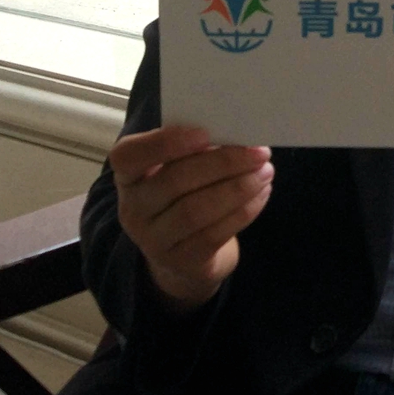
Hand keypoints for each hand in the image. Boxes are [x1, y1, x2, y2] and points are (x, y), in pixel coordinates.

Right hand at [110, 125, 272, 311]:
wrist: (183, 255)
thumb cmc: (183, 196)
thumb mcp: (176, 170)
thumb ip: (193, 151)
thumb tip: (234, 134)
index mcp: (128, 175)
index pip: (129, 156)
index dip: (164, 143)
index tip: (205, 133)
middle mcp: (133, 209)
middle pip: (174, 182)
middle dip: (222, 163)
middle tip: (258, 152)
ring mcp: (154, 240)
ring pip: (195, 211)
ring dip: (237, 188)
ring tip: (265, 172)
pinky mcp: (181, 261)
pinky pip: (214, 234)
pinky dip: (243, 211)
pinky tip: (261, 194)